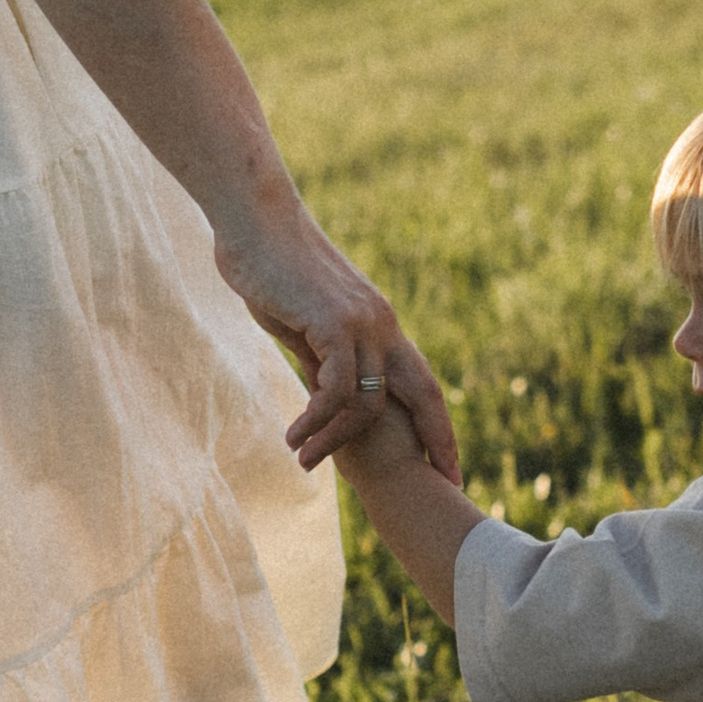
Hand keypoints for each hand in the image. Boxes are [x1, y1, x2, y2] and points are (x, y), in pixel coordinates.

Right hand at [212, 208, 461, 480]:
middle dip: (438, 441)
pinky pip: (337, 388)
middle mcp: (383, 325)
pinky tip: (294, 433)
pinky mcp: (334, 322)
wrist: (256, 219)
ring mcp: (363, 324)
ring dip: (334, 440)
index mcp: (381, 324)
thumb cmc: (271, 266)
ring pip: (368, 403)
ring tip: (302, 459)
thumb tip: (324, 390)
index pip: (423, 382)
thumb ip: (322, 355)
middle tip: (445, 483)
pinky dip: (317, 418)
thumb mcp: (305, 321)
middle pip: (425, 394)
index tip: (446, 462)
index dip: (438, 423)